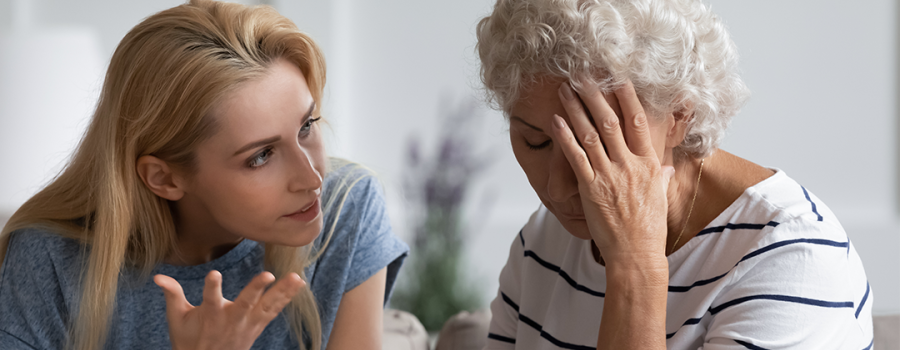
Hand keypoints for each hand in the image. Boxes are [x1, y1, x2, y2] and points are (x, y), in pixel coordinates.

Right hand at [154, 270, 304, 349]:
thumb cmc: (190, 340)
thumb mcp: (177, 319)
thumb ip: (172, 294)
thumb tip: (158, 276)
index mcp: (210, 316)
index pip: (210, 299)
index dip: (212, 287)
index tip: (214, 273)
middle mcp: (232, 320)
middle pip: (246, 303)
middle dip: (256, 289)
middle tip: (268, 275)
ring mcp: (248, 324)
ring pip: (267, 306)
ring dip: (282, 292)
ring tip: (296, 277)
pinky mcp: (258, 326)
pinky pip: (274, 311)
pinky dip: (286, 298)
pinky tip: (298, 284)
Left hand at [549, 80, 674, 266]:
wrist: (636, 254)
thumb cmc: (649, 229)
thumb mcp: (660, 198)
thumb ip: (662, 179)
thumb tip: (668, 169)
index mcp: (649, 164)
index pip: (638, 122)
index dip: (627, 98)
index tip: (617, 78)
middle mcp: (629, 165)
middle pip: (610, 121)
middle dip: (595, 96)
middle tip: (582, 76)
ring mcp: (609, 176)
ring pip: (590, 134)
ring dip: (576, 109)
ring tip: (565, 90)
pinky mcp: (591, 188)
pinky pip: (576, 157)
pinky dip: (565, 137)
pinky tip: (556, 121)